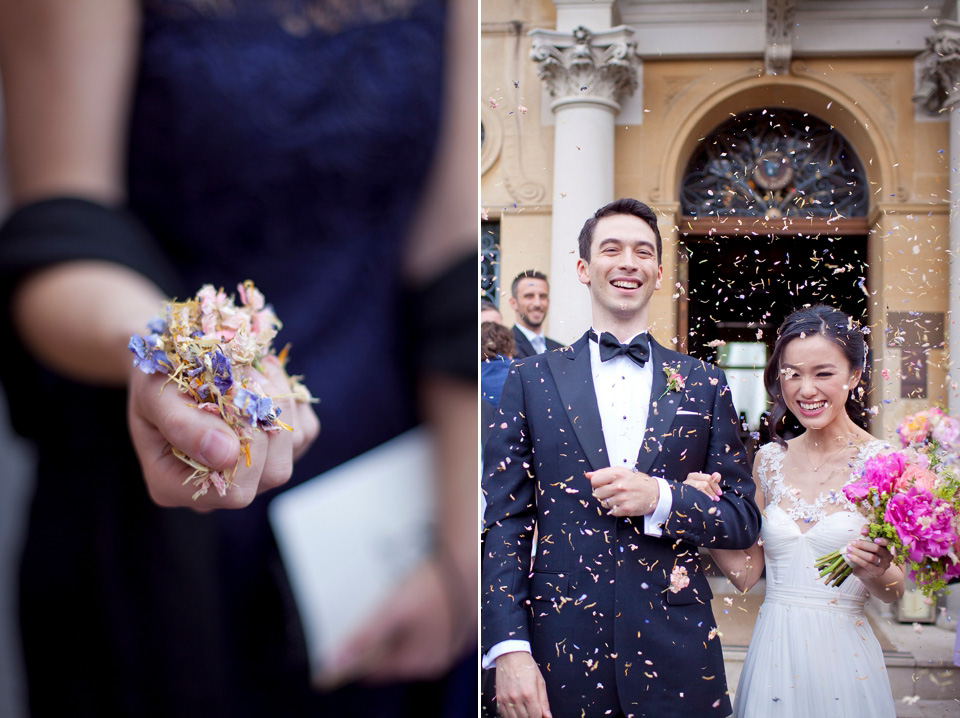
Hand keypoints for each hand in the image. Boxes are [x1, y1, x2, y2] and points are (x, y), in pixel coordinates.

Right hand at [127, 355, 318, 508]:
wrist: (173, 359)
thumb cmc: (157, 378)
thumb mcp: (155, 394)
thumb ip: (182, 426)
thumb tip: (225, 454)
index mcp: (174, 486)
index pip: (235, 491)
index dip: (245, 444)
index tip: (231, 392)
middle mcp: (218, 488)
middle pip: (273, 474)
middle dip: (265, 417)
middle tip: (246, 372)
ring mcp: (252, 472)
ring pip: (292, 448)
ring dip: (277, 401)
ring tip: (251, 369)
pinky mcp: (280, 449)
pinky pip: (305, 430)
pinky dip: (290, 400)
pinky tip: (263, 380)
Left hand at [319, 555, 473, 686]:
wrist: (470, 563)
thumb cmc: (437, 586)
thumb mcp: (393, 610)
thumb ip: (364, 638)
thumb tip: (337, 661)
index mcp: (419, 660)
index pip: (377, 669)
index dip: (358, 656)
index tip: (343, 644)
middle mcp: (436, 657)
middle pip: (395, 655)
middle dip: (379, 641)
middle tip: (370, 617)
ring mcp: (450, 642)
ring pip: (411, 640)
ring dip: (398, 629)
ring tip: (393, 604)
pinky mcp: (457, 625)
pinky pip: (429, 629)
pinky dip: (417, 620)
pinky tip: (415, 600)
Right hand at [495, 651, 551, 717]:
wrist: (510, 655)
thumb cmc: (526, 666)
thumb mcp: (540, 681)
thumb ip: (544, 701)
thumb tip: (548, 716)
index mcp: (529, 693)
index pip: (536, 716)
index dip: (540, 717)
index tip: (541, 715)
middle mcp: (516, 698)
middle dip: (531, 717)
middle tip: (533, 712)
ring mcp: (506, 699)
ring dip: (522, 717)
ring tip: (526, 712)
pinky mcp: (499, 698)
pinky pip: (504, 714)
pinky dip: (511, 716)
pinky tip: (516, 712)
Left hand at [588, 466, 658, 516]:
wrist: (655, 493)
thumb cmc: (637, 481)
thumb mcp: (622, 472)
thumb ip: (604, 473)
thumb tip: (588, 475)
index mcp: (618, 473)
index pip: (595, 480)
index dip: (597, 483)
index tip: (602, 484)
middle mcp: (620, 485)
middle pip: (597, 493)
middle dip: (602, 493)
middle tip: (611, 492)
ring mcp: (623, 498)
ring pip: (604, 503)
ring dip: (609, 502)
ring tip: (618, 498)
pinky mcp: (626, 508)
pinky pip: (612, 511)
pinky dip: (615, 509)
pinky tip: (622, 504)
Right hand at [683, 471, 722, 500]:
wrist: (679, 499)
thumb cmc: (692, 493)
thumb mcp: (702, 485)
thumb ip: (711, 480)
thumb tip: (717, 475)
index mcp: (694, 476)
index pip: (708, 477)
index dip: (716, 484)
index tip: (720, 492)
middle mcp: (690, 478)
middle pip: (707, 480)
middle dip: (714, 489)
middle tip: (718, 497)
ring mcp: (687, 484)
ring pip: (703, 485)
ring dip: (711, 493)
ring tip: (714, 499)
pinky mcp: (686, 490)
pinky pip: (698, 492)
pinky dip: (705, 496)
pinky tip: (708, 500)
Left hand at [846, 525, 893, 579]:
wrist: (864, 569)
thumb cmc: (865, 551)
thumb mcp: (866, 540)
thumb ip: (866, 531)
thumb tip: (864, 531)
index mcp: (887, 547)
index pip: (888, 542)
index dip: (882, 540)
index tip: (874, 539)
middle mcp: (888, 556)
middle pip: (877, 548)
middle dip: (863, 544)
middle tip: (852, 542)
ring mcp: (884, 565)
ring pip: (871, 557)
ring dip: (858, 552)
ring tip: (849, 548)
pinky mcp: (878, 572)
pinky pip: (867, 565)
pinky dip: (857, 559)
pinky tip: (849, 555)